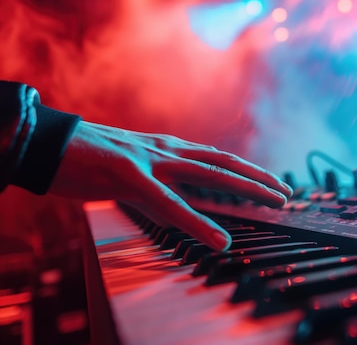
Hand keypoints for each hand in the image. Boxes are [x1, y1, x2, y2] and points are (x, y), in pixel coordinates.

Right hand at [49, 121, 292, 250]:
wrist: (46, 142)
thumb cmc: (86, 159)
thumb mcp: (130, 174)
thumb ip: (156, 189)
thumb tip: (175, 209)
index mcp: (166, 149)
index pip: (216, 158)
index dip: (247, 170)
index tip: (271, 183)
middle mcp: (166, 150)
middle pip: (224, 163)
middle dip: (260, 178)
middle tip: (287, 193)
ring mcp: (150, 160)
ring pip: (210, 174)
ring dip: (247, 189)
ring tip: (275, 203)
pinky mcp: (128, 175)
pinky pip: (169, 201)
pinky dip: (197, 222)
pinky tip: (218, 238)